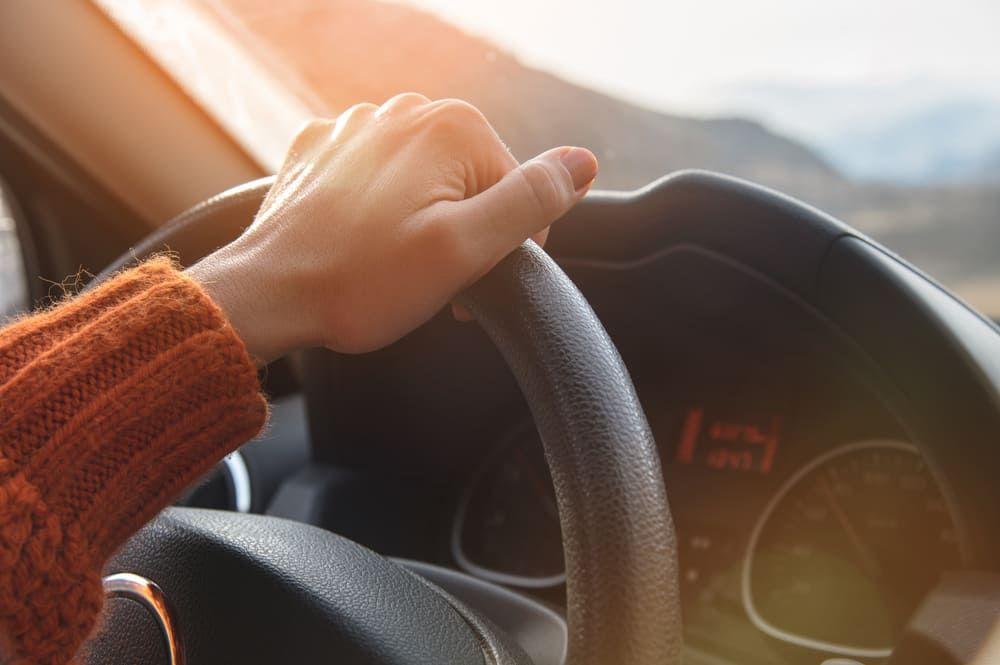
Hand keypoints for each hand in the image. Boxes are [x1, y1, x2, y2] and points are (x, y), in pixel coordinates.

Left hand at [187, 93, 597, 360]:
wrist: (267, 294)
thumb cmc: (363, 281)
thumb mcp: (466, 250)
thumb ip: (531, 201)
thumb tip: (583, 162)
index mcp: (451, 129)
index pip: (519, 190)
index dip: (507, 248)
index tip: (471, 286)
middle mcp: (405, 111)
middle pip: (473, 181)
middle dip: (464, 234)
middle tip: (430, 283)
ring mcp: (357, 126)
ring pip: (426, 180)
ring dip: (424, 223)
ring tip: (390, 267)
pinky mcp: (322, 149)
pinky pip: (378, 178)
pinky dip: (381, 211)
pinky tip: (360, 244)